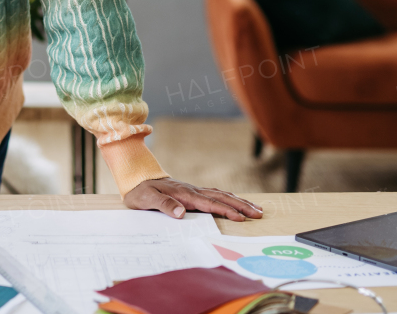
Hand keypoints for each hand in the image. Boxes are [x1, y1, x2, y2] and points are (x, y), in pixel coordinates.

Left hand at [124, 177, 262, 221]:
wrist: (136, 179)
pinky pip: (215, 194)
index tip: (241, 219)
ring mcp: (193, 190)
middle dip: (241, 206)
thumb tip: (182, 213)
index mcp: (185, 194)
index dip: (226, 211)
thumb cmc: (141, 192)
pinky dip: (228, 198)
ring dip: (239, 201)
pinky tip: (236, 202)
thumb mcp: (147, 200)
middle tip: (260, 213)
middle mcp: (192, 191)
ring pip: (221, 194)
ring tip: (256, 208)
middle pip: (222, 197)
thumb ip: (164, 205)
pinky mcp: (192, 192)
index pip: (210, 204)